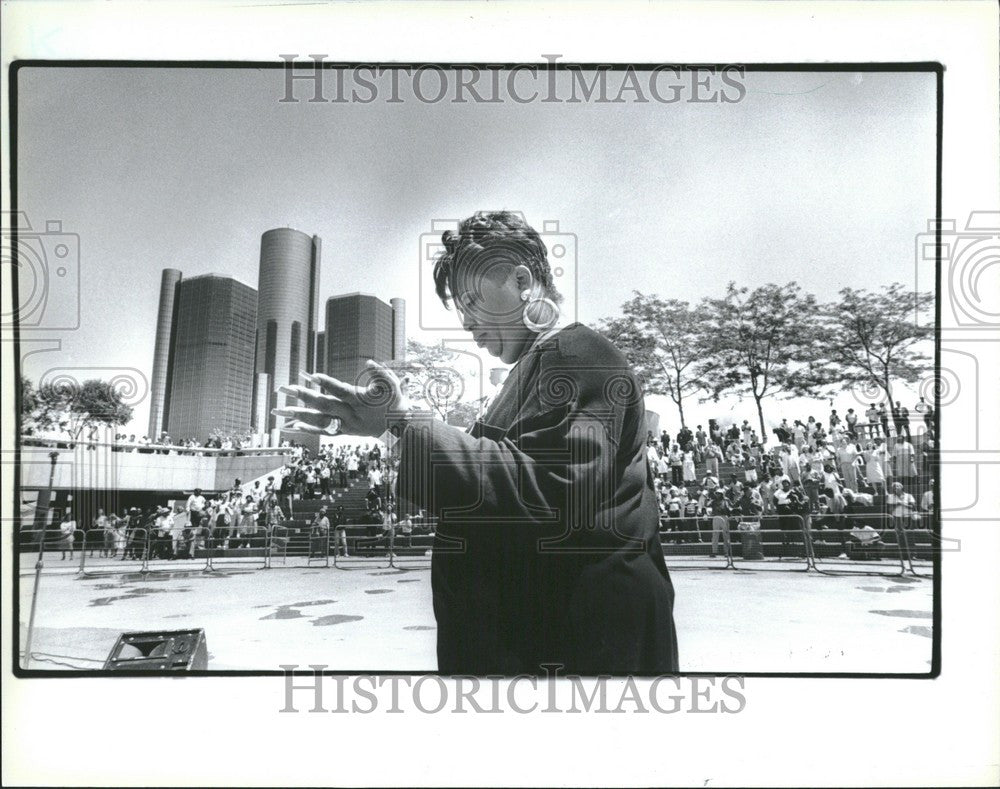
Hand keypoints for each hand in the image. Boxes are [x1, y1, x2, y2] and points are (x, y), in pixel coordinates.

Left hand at [272, 360, 411, 438]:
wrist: (400, 428)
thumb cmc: (396, 402)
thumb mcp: (393, 385)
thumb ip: (381, 373)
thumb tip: (368, 362)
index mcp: (361, 400)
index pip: (340, 391)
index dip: (326, 383)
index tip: (310, 375)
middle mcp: (351, 414)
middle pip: (324, 405)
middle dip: (303, 396)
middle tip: (284, 387)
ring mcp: (347, 425)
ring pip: (319, 420)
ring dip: (298, 415)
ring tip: (279, 410)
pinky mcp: (345, 432)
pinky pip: (325, 432)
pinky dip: (309, 429)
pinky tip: (293, 425)